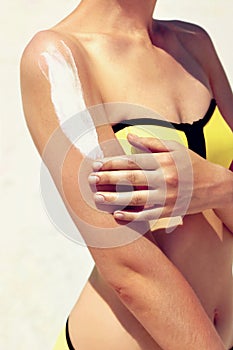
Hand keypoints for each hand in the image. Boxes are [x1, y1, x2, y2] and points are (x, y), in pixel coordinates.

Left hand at [88, 133, 225, 221]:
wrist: (215, 186)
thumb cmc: (192, 164)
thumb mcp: (176, 148)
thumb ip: (152, 143)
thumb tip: (129, 136)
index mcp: (164, 161)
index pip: (133, 160)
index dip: (112, 162)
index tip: (96, 164)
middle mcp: (164, 179)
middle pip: (131, 178)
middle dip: (109, 178)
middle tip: (90, 180)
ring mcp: (167, 197)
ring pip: (136, 198)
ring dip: (115, 198)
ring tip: (98, 197)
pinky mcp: (170, 211)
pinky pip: (148, 215)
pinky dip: (132, 216)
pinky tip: (117, 215)